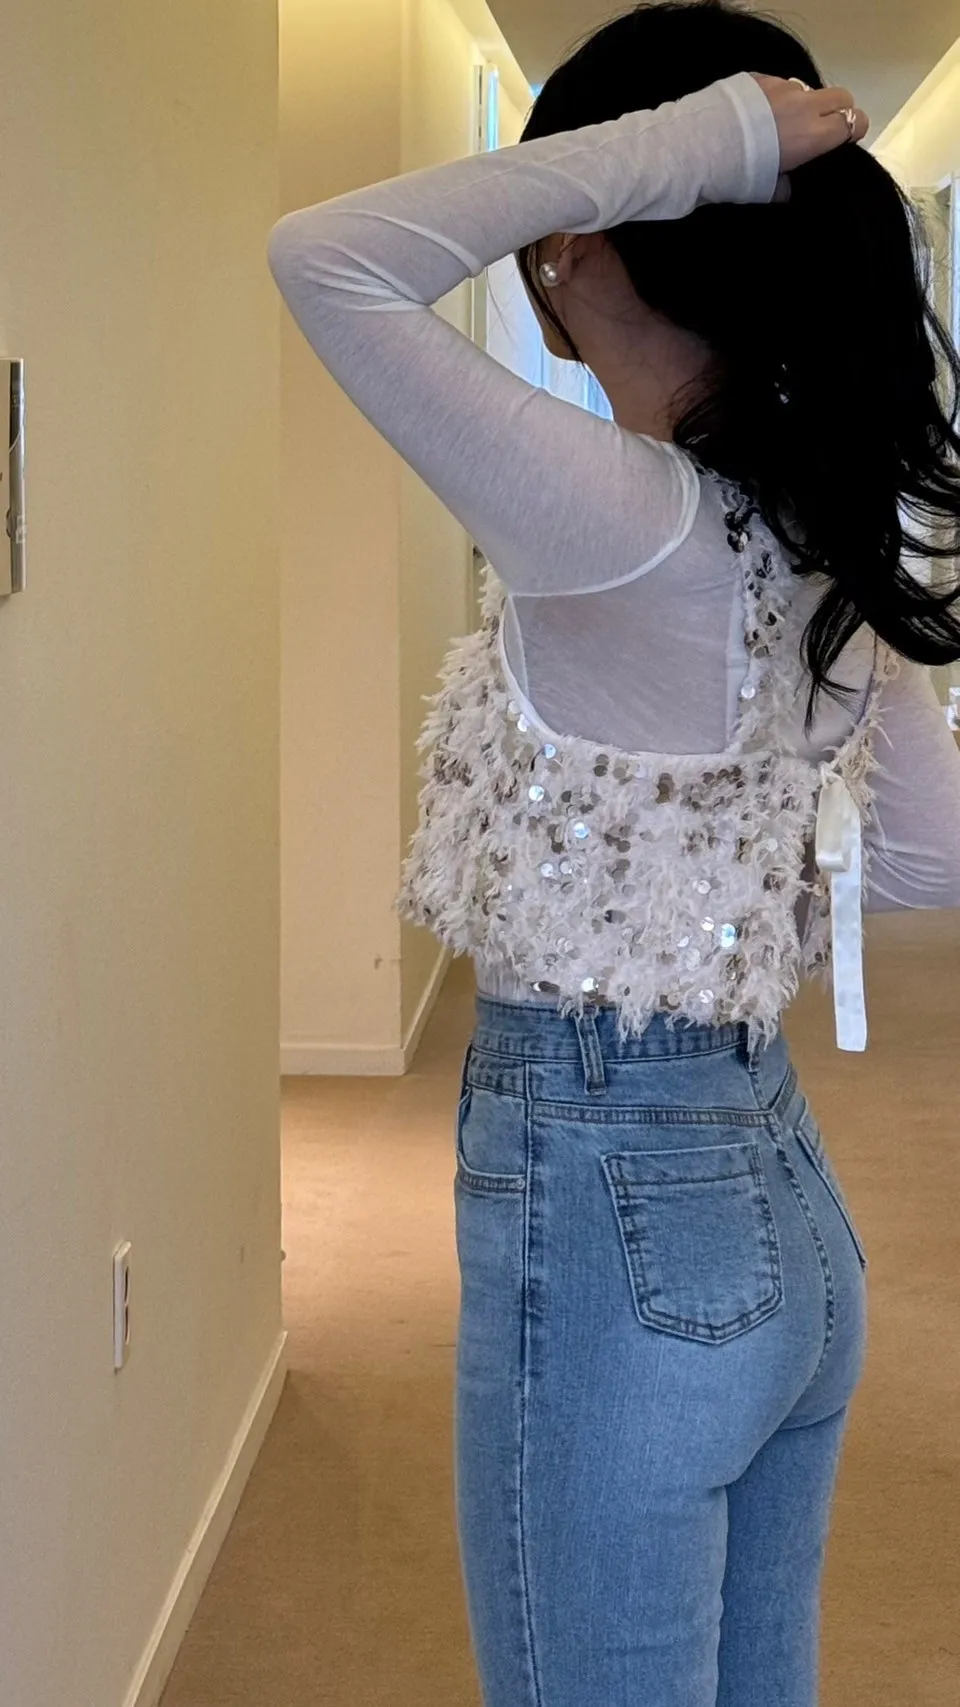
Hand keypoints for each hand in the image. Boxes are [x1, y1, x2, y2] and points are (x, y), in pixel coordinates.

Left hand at [749, 74, 868, 202]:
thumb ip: (787, 185)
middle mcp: (806, 104)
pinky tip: (758, 112)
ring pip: (808, 89)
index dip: (853, 130)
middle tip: (820, 127)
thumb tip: (789, 185)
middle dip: (838, 110)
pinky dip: (777, 97)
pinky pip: (780, 84)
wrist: (700, 146)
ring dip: (804, 103)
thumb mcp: (768, 190)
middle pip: (842, 96)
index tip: (842, 141)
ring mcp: (783, 86)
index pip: (855, 121)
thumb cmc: (739, 174)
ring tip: (780, 122)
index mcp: (816, 133)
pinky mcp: (760, 77)